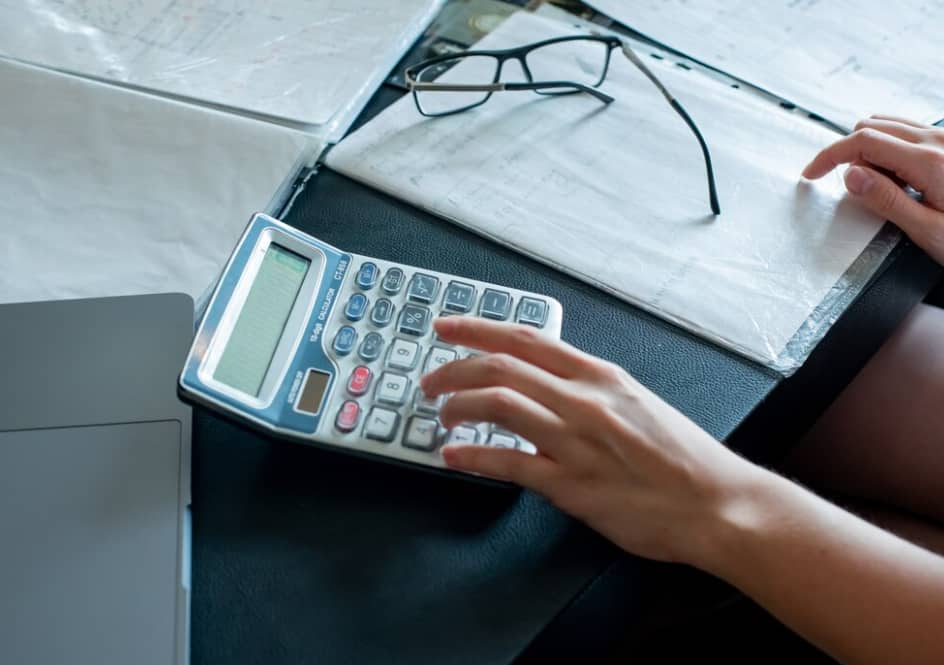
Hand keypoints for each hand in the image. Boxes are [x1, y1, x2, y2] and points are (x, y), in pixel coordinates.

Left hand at [421, 316, 760, 566]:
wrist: (718, 504)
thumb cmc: (682, 458)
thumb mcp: (636, 402)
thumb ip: (587, 390)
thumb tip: (543, 387)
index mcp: (600, 376)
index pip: (525, 338)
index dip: (477, 328)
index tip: (445, 326)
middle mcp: (585, 401)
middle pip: (501, 366)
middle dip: (453, 368)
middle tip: (430, 379)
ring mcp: (577, 442)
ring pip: (499, 404)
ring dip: (457, 406)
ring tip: (440, 414)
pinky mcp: (573, 486)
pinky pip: (509, 463)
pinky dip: (472, 456)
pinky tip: (453, 456)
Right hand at [802, 115, 943, 264]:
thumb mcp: (928, 231)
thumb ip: (886, 200)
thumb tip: (852, 175)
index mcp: (928, 162)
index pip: (862, 141)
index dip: (829, 155)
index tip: (812, 173)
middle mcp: (940, 142)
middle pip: (874, 127)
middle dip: (850, 153)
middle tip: (849, 187)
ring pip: (892, 125)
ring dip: (871, 148)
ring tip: (878, 185)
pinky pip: (912, 132)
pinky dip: (892, 147)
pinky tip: (900, 176)